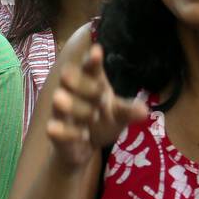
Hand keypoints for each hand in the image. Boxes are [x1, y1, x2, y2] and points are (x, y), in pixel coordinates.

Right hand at [46, 43, 147, 169]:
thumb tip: (144, 111)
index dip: (93, 60)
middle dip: (83, 83)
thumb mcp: (118, 115)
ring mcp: (60, 110)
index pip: (89, 67)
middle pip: (68, 77)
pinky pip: (55, 128)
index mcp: (90, 83)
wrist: (83, 147)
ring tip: (94, 116)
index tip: (98, 51)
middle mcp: (71, 93)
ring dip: (76, 107)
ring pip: (59, 100)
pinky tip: (83, 135)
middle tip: (100, 92)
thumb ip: (128, 111)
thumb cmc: (101, 122)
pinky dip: (69, 132)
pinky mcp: (54, 131)